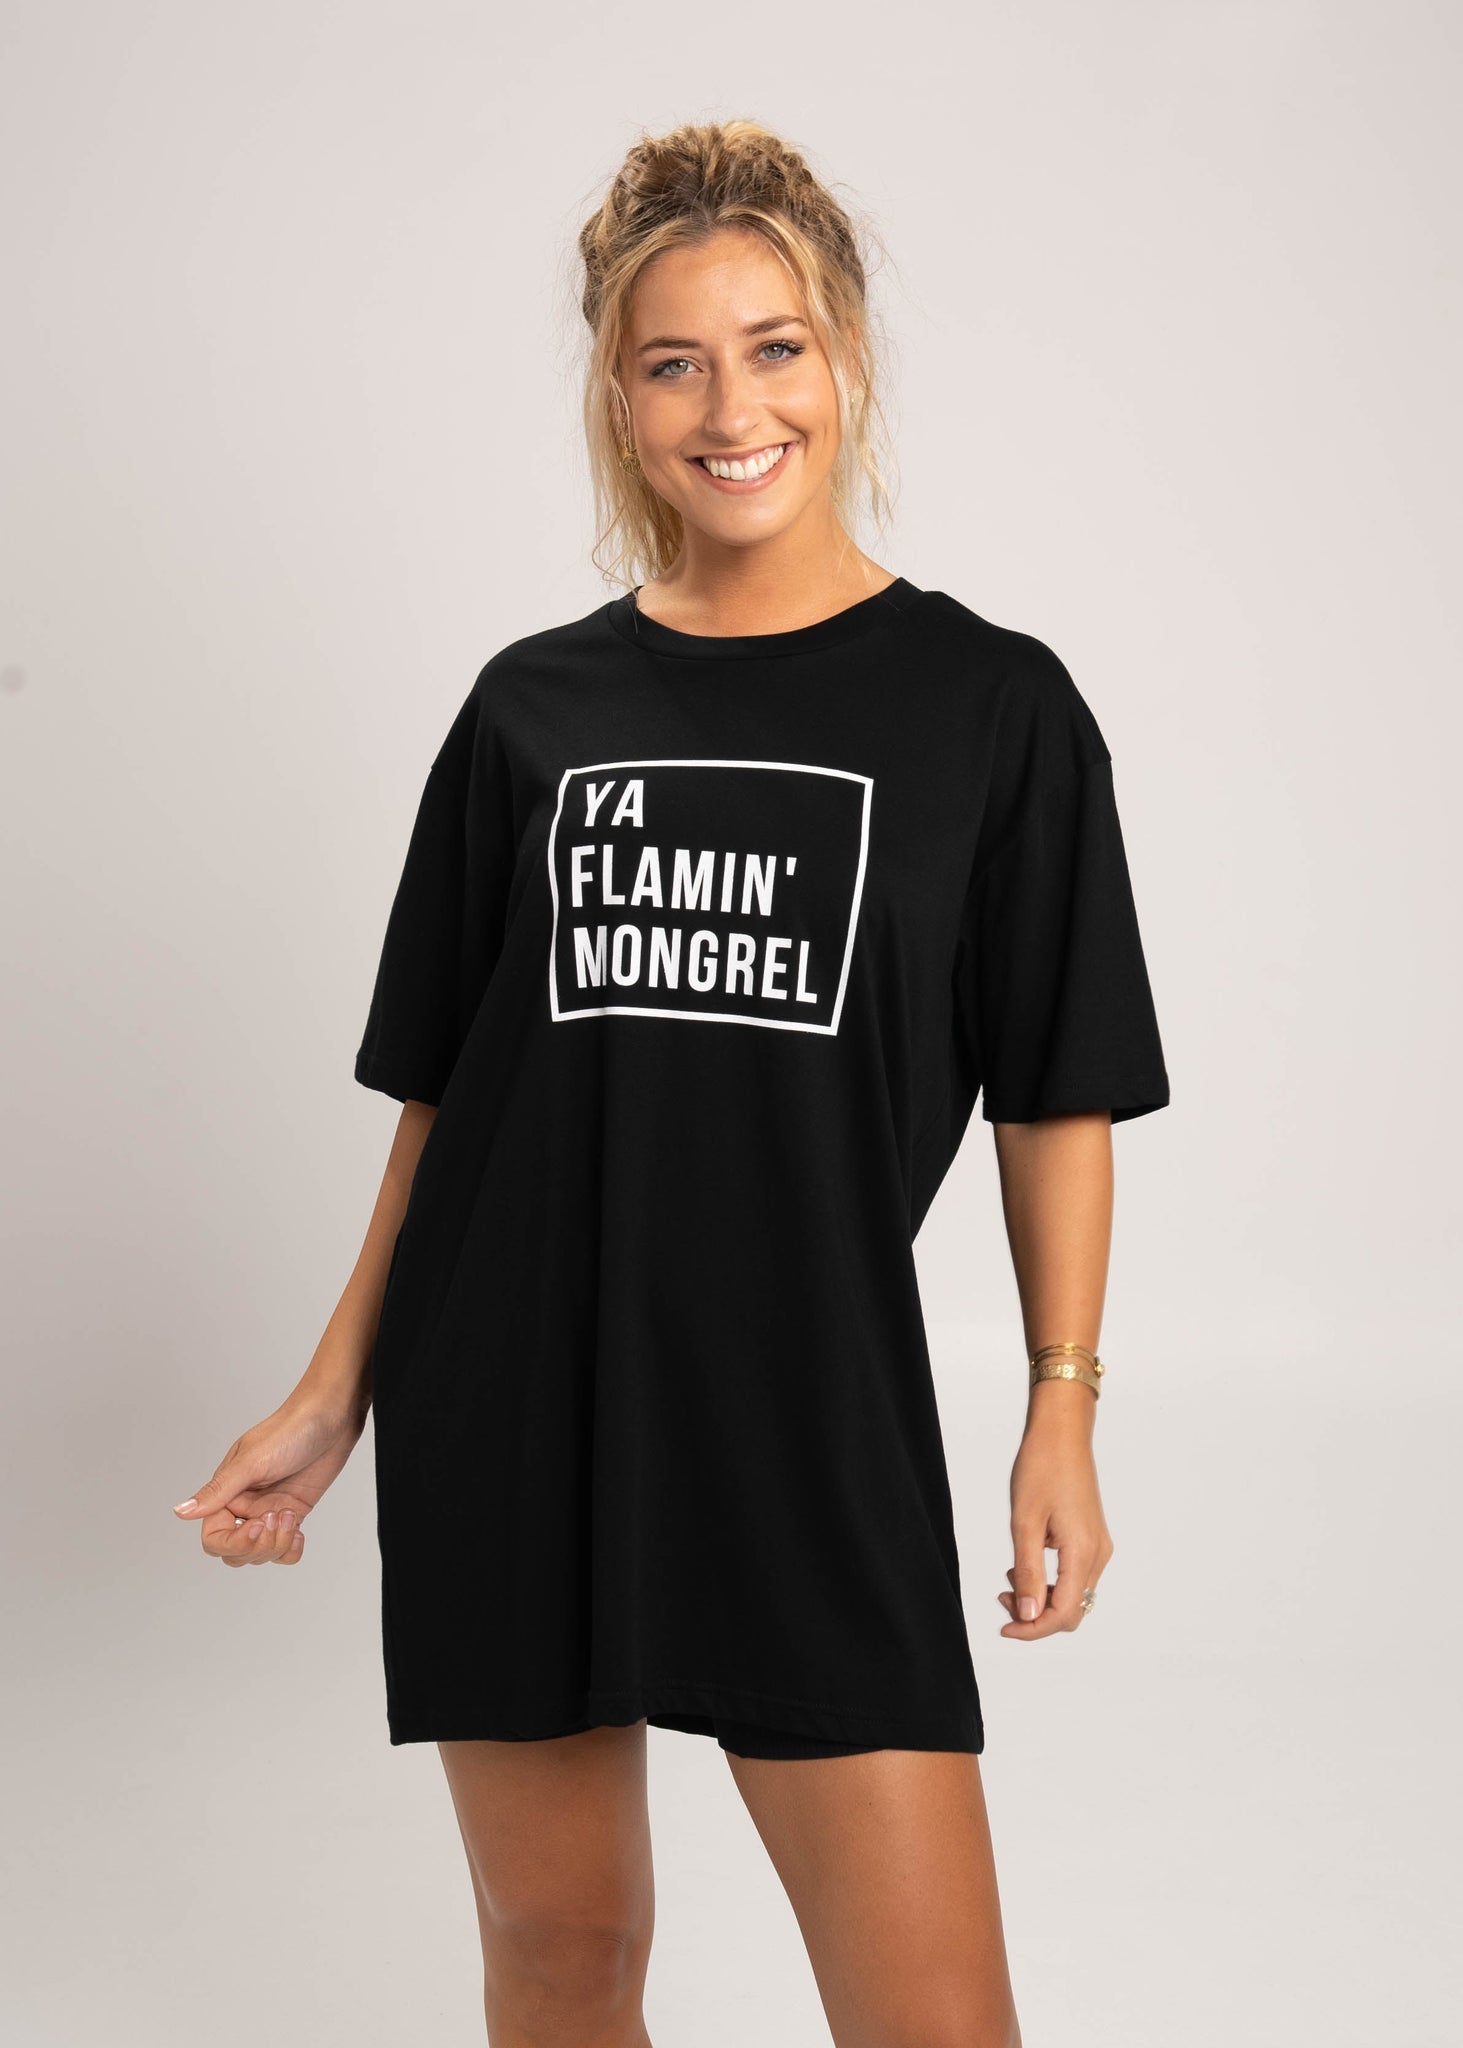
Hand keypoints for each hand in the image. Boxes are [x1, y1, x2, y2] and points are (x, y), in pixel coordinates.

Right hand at [171, 1393, 366, 1567]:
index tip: (258, 1525)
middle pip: (236, 1552)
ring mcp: (269, 1510)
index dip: (233, 1543)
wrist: (331, 1416)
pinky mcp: (293, 1512)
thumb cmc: (290, 1429)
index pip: (214, 1538)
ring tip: (291, 1516)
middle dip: (258, 1546)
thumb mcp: (252, 1461)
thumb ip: (218, 1490)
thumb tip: (180, 1511)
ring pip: (260, 1554)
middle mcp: (244, 1504)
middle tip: (280, 1517)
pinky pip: (284, 1548)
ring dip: (277, 1546)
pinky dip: (290, 1550)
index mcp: (227, 1492)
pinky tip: (299, 1532)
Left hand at [997, 1396, 1112, 1637]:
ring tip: (1008, 1580)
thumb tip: (1029, 1615)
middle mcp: (1098, 1554)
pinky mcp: (1092, 1536)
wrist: (1062, 1432)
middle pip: (1072, 1610)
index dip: (1032, 1628)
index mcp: (1083, 1551)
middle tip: (1002, 1598)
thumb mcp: (1025, 1522)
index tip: (1004, 1627)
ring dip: (1042, 1598)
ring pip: (1074, 1594)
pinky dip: (1051, 1581)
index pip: (1063, 1613)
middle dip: (1036, 1615)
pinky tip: (1025, 1564)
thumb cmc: (1042, 1467)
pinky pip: (1075, 1574)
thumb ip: (1027, 1571)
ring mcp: (1098, 1545)